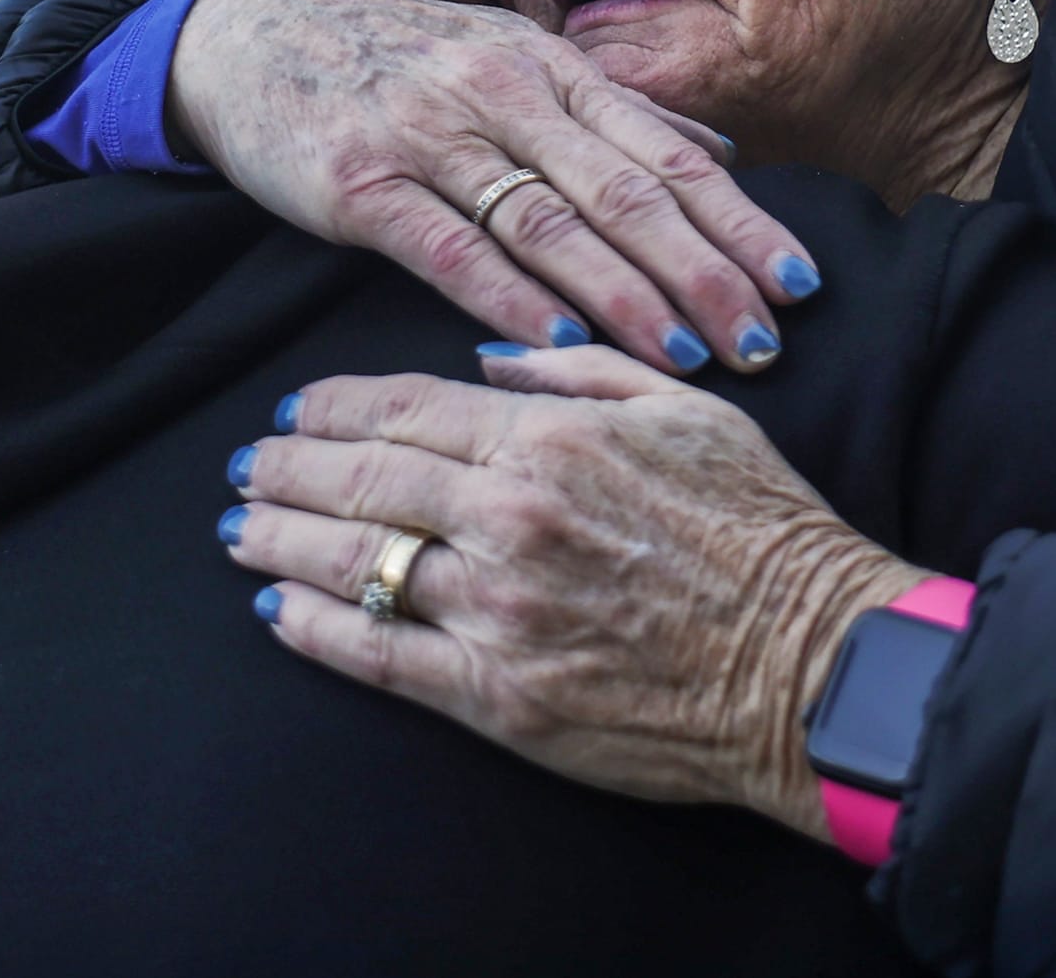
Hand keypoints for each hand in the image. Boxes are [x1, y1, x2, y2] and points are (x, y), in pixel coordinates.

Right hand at [166, 0, 818, 373]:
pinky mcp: (359, 182)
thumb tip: (723, 150)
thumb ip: (611, 109)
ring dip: (625, 295)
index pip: (666, 153)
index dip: (739, 221)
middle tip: (762, 343)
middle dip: (702, 272)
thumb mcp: (507, 56)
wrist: (250, 35)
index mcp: (548, 68)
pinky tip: (557, 342)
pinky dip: (506, 295)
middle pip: (622, 193)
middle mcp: (500, 93)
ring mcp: (428, 136)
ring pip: (547, 222)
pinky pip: (447, 247)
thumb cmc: (393, 61)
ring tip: (687, 358)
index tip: (800, 285)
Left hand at [222, 345, 923, 838]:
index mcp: (546, 441)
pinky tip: (278, 611)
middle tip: (242, 465)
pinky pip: (379, 656)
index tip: (296, 408)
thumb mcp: (684, 412)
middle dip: (283, 468)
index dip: (332, 407)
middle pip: (355, 480)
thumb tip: (485, 357)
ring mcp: (495, 611)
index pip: (401, 407)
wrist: (816, 667)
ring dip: (278, 542)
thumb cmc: (764, 530)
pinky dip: (316, 629)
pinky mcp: (498, 697)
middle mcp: (505, 518)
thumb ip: (576, 372)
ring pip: (351, 564)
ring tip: (239, 532)